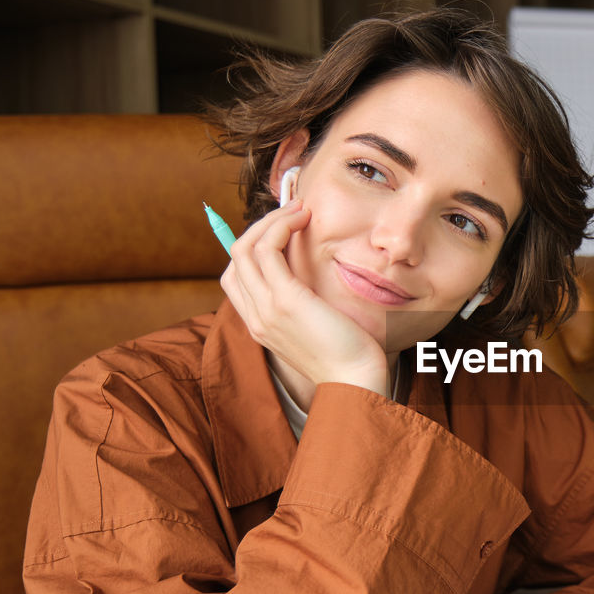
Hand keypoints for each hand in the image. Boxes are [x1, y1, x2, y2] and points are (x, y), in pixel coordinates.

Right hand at [221, 201, 389, 397]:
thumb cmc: (348, 356)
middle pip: (236, 256)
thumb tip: (311, 272)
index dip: (255, 245)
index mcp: (260, 324)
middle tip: (294, 212)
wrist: (357, 383)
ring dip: (271, 220)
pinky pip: (267, 250)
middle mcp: (255, 316)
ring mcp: (266, 309)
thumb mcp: (318, 327)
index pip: (236, 275)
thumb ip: (306, 304)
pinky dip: (281, 226)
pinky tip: (304, 219)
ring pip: (245, 247)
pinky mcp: (285, 300)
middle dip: (261, 226)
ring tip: (300, 209)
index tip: (286, 230)